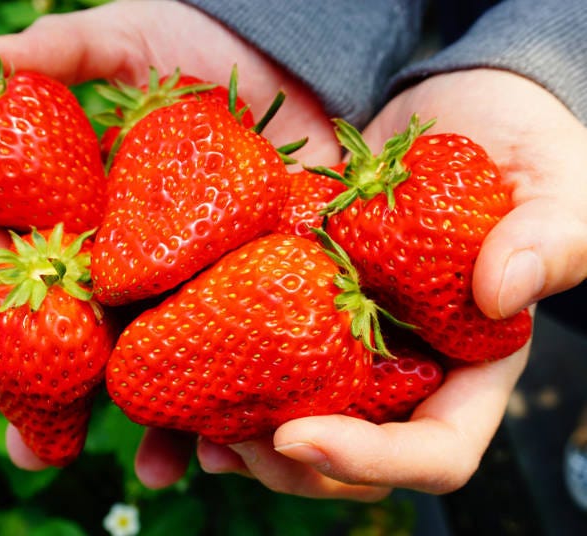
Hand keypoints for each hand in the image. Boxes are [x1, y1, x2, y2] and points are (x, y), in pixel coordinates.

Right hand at [0, 0, 338, 482]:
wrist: (304, 64)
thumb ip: (70, 51)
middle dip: (55, 386)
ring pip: (159, 363)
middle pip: (87, 330)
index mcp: (96, 209)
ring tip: (136, 468)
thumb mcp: (137, 37)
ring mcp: (197, 284)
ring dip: (143, 422)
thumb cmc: (211, 45)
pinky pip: (236, 361)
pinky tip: (211, 449)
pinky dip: (222, 409)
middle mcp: (138, 259)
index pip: (31, 246)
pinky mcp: (258, 295)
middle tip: (24, 442)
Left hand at [217, 69, 586, 498]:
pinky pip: (262, 357)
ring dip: (242, 441)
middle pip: (352, 457)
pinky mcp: (306, 304)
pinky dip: (217, 380)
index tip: (300, 436)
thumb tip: (504, 293)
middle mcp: (406, 368)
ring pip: (299, 421)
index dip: (371, 461)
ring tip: (187, 431)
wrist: (461, 116)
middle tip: (228, 441)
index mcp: (471, 367)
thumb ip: (548, 240)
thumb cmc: (526, 152)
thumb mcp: (560, 190)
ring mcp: (351, 341)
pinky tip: (175, 385)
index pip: (435, 450)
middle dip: (289, 465)